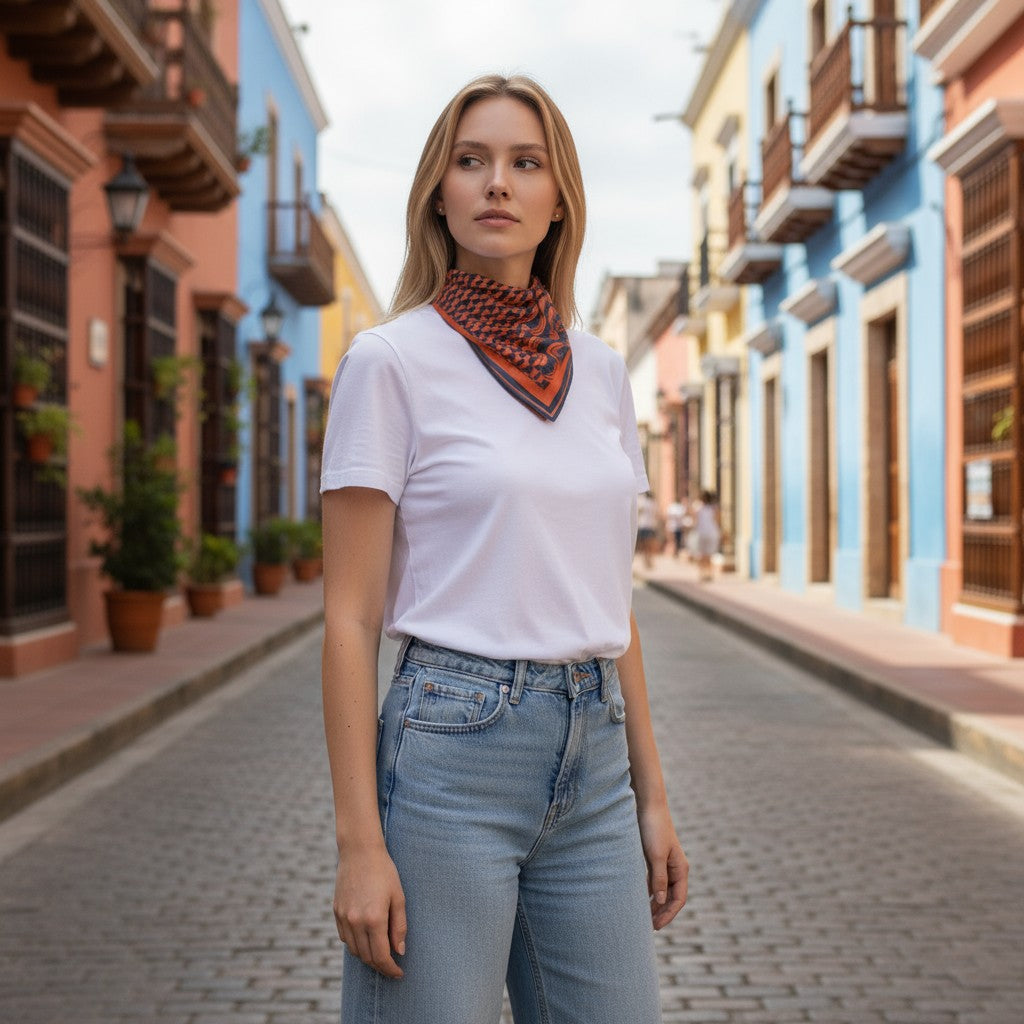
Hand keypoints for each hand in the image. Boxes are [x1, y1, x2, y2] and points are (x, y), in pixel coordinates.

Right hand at [333, 843, 406, 977]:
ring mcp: (343, 917)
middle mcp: (356, 921)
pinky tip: (366, 940)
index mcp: (374, 919)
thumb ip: (399, 926)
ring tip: (380, 954)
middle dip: (380, 965)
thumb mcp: (398, 897)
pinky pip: (345, 938)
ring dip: (367, 957)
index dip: (391, 969)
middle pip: (367, 957)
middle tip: (392, 966)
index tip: (399, 973)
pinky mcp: (336, 911)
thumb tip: (399, 951)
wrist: (359, 851)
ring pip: (354, 950)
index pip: (381, 956)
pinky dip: (355, 944)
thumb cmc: (384, 871)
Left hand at [637, 802, 687, 929]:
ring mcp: (666, 862)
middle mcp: (675, 867)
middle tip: (648, 927)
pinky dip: (649, 890)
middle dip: (662, 912)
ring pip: (663, 889)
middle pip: (671, 896)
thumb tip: (660, 900)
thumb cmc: (653, 829)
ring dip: (655, 903)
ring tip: (644, 916)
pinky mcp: (655, 857)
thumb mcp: (655, 856)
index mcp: (680, 868)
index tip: (656, 926)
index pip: (678, 899)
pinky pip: (655, 880)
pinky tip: (640, 897)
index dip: (668, 914)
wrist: (648, 805)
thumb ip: (658, 878)